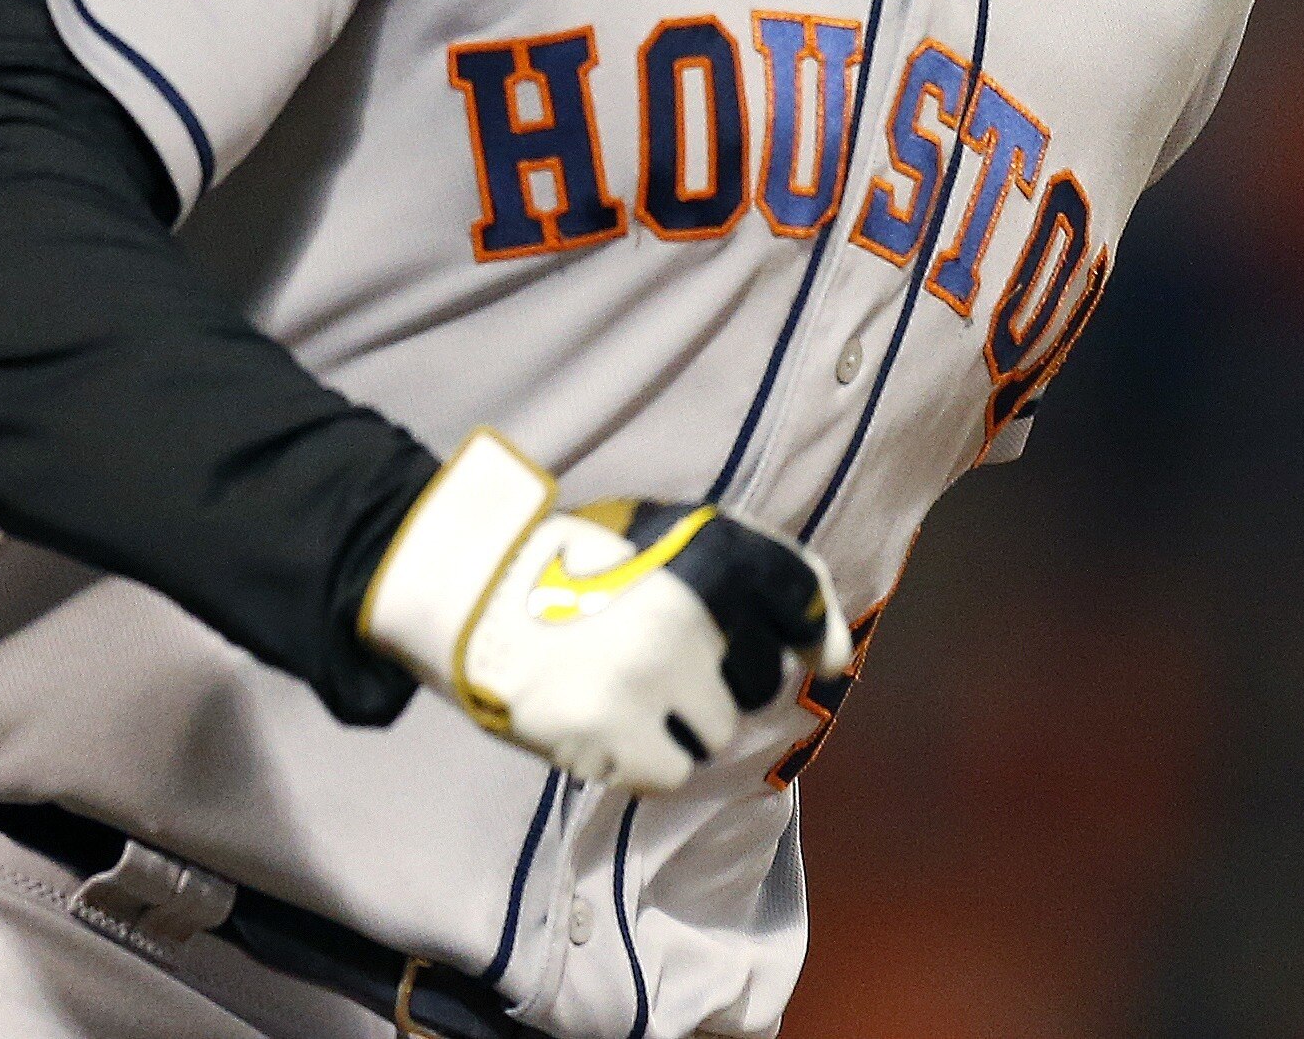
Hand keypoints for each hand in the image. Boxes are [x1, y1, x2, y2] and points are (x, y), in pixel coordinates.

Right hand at [360, 432, 854, 792]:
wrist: (466, 594)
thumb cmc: (578, 564)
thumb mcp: (665, 533)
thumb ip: (754, 571)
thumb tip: (837, 651)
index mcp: (704, 548)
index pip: (799, 593)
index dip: (814, 627)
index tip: (815, 652)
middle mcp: (687, 613)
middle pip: (758, 677)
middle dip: (722, 676)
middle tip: (666, 664)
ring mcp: (651, 678)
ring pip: (717, 731)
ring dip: (683, 722)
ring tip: (629, 693)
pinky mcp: (614, 736)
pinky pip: (672, 771)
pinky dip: (646, 758)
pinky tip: (608, 723)